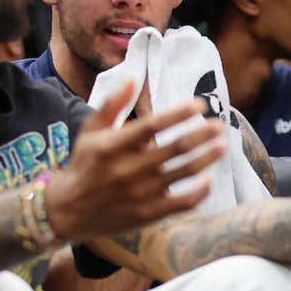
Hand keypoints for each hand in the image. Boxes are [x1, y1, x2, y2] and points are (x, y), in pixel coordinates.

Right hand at [46, 80, 226, 241]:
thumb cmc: (84, 164)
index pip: (153, 125)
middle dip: (203, 134)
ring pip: (184, 172)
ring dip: (207, 157)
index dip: (179, 114)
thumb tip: (132, 76)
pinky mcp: (147, 213)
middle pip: (176, 147)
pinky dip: (199, 191)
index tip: (200, 105)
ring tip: (222, 145)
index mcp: (115, 145)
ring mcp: (140, 193)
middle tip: (219, 125)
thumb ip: (113, 104)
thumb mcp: (90, 130)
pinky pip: (182, 202)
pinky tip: (209, 179)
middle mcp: (129, 169)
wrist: (68, 211)